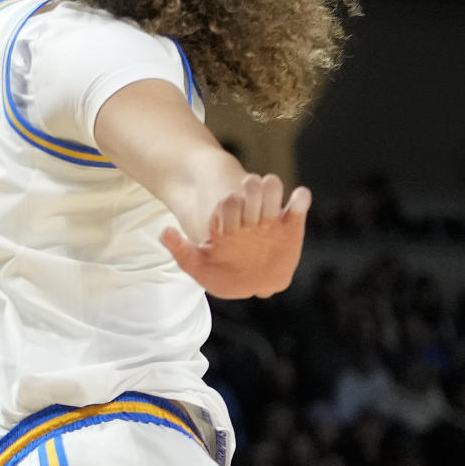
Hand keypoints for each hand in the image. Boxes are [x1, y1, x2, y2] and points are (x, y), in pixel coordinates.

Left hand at [161, 174, 311, 299]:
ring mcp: (270, 216)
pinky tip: (294, 207)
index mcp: (227, 217)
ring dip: (271, 194)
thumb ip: (180, 250)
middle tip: (247, 223)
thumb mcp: (197, 265)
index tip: (222, 227)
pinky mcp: (291, 224)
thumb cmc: (220, 270)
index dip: (226, 208)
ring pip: (273, 187)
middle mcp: (248, 212)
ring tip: (268, 219)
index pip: (227, 199)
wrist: (246, 279)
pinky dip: (299, 200)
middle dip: (250, 197)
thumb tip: (164, 231)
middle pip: (252, 186)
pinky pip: (298, 204)